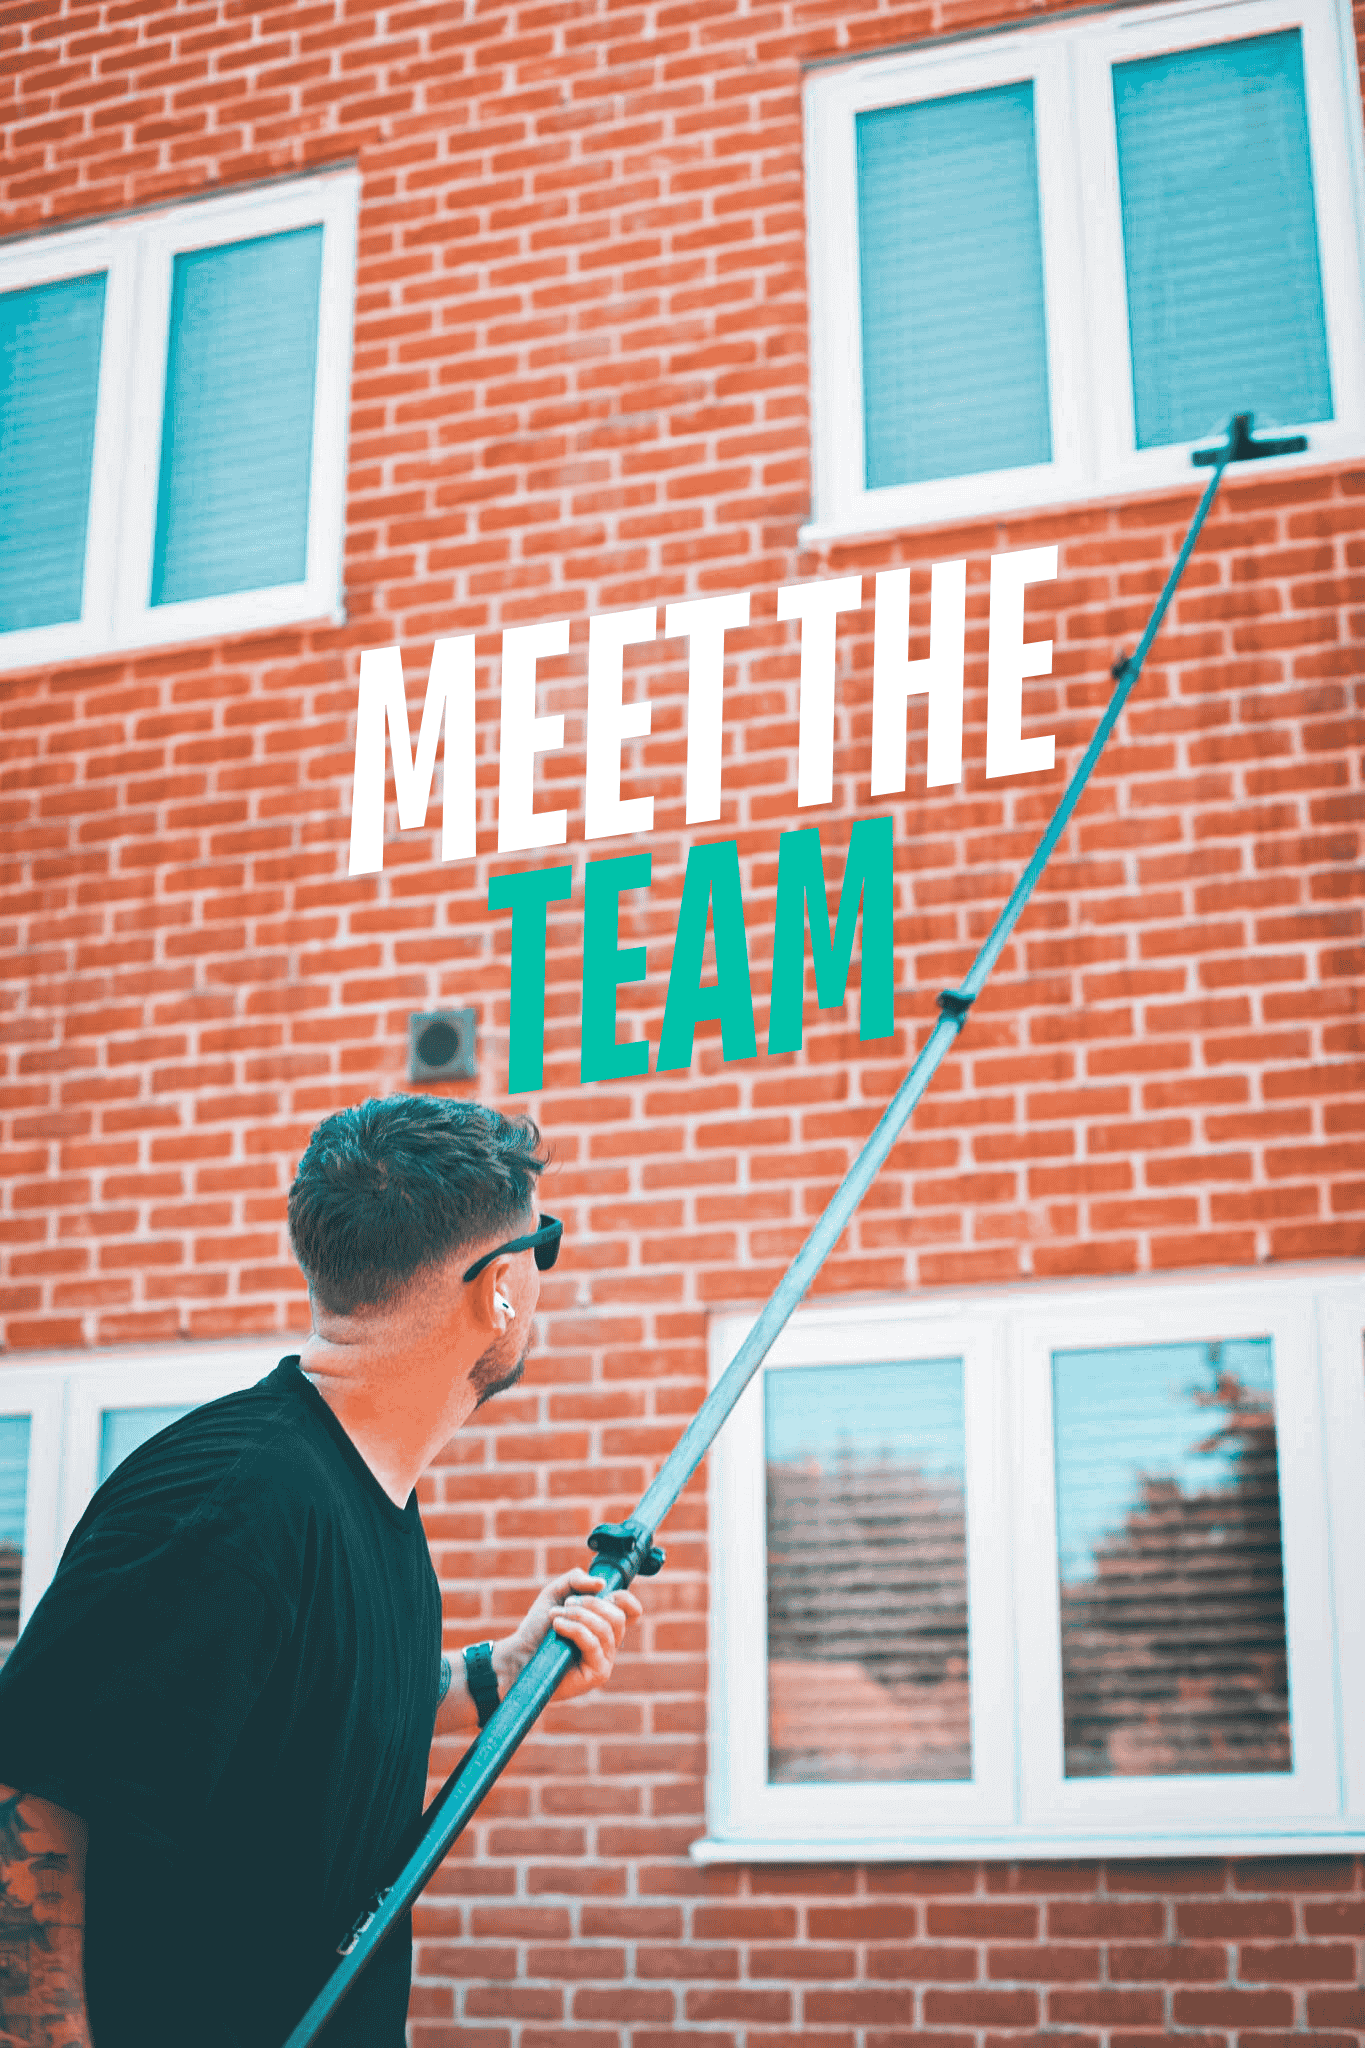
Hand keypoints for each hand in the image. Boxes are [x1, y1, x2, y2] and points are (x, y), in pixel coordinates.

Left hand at [495, 1567, 642, 1703]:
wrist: (519, 1654)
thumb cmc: (538, 1627)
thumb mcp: (557, 1593)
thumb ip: (577, 1580)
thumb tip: (602, 1584)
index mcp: (605, 1624)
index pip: (632, 1611)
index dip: (624, 1598)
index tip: (603, 1591)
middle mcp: (610, 1643)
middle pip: (618, 1616)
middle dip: (591, 1604)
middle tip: (566, 1604)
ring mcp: (606, 1660)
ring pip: (605, 1628)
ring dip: (578, 1615)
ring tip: (555, 1616)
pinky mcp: (598, 1674)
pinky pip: (593, 1643)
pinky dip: (574, 1629)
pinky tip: (558, 1626)